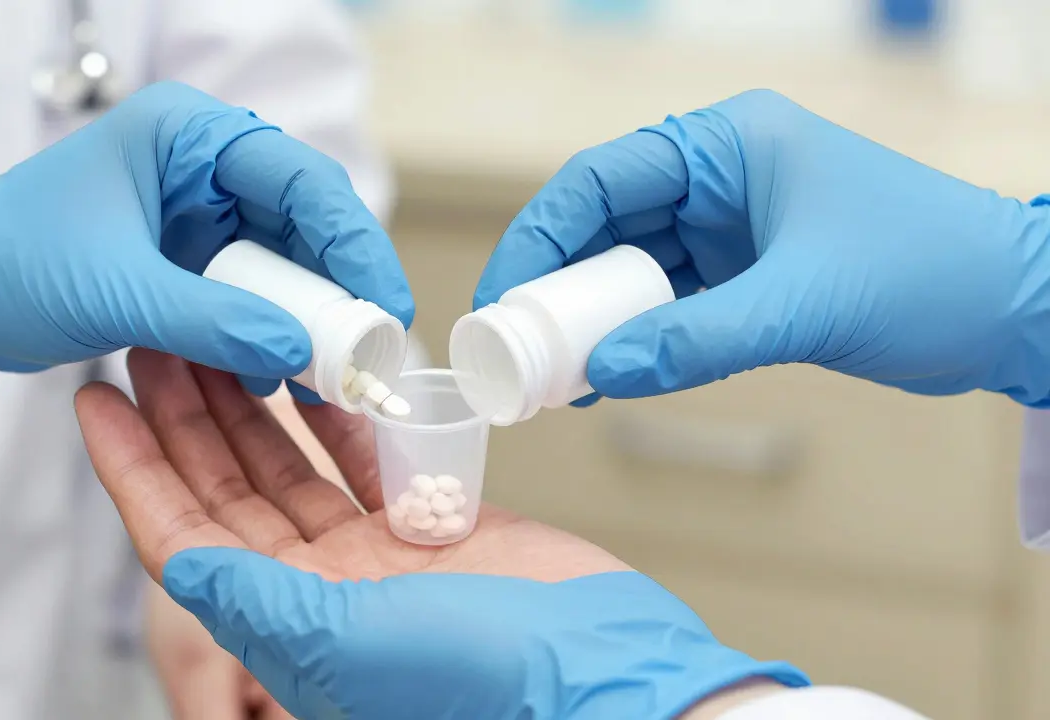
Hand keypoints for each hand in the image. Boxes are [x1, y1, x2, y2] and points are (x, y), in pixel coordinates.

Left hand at [0, 81, 412, 393]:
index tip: (386, 306)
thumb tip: (301, 352)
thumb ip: (212, 322)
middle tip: (369, 351)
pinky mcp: (190, 262)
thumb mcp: (115, 292)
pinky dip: (269, 333)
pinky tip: (277, 376)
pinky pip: (253, 295)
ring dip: (307, 320)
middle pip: (304, 223)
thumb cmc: (4, 266)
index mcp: (185, 137)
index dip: (353, 242)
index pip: (299, 179)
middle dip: (337, 289)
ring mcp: (198, 216)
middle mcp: (202, 168)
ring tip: (326, 377)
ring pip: (285, 265)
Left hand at [74, 349, 806, 719]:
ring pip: (289, 466)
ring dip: (251, 404)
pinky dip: (339, 414)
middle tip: (157, 339)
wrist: (610, 679)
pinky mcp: (431, 529)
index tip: (96, 400)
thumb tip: (174, 561)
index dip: (132, 469)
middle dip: (185, 416)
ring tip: (221, 336)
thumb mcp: (354, 647)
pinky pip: (365, 460)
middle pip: (226, 489)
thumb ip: (260, 604)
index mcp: (286, 626)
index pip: (182, 535)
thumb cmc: (491, 685)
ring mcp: (374, 560)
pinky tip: (313, 370)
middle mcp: (319, 593)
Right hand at [475, 89, 1049, 404]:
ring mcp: (732, 230)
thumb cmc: (931, 272)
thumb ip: (698, 340)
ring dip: (592, 322)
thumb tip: (604, 374)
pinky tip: (604, 381)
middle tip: (515, 348)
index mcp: (729, 146)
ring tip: (550, 377)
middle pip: (606, 226)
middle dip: (559, 287)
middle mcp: (721, 180)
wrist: (1015, 311)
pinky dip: (634, 341)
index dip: (540, 237)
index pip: (602, 178)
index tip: (502, 298)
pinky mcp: (744, 278)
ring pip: (631, 271)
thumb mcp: (804, 303)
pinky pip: (667, 307)